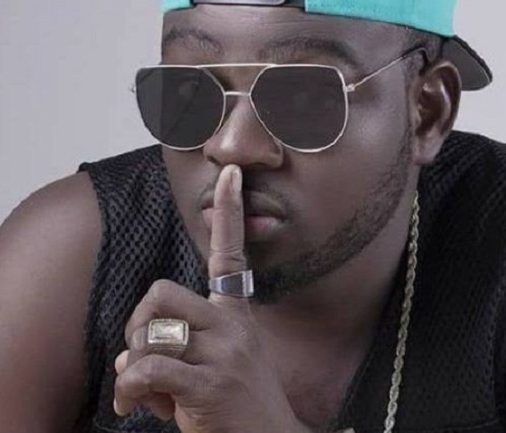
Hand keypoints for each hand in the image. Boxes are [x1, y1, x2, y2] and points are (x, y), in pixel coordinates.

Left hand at [112, 165, 307, 432]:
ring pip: (150, 332)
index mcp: (237, 315)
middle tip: (144, 354)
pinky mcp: (208, 384)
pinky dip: (129, 389)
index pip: (231, 254)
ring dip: (133, 363)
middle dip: (139, 323)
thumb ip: (182, 346)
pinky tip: (138, 407)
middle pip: (161, 292)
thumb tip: (128, 356)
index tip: (231, 172)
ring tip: (151, 391)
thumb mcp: (221, 363)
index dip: (230, 212)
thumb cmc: (240, 402)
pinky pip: (146, 367)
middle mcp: (233, 326)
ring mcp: (223, 354)